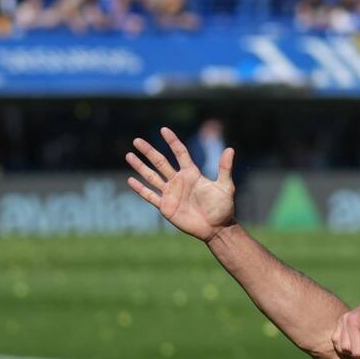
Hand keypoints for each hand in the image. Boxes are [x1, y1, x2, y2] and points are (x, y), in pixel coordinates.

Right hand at [125, 127, 235, 241]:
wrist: (216, 228)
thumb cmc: (223, 207)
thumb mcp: (226, 186)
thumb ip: (224, 168)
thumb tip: (230, 149)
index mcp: (192, 174)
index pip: (180, 153)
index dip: (172, 141)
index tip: (163, 129)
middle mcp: (179, 181)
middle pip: (161, 162)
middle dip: (149, 151)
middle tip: (137, 140)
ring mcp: (171, 193)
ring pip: (152, 176)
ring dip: (140, 166)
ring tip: (129, 155)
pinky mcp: (166, 206)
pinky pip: (150, 195)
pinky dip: (140, 188)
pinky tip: (130, 180)